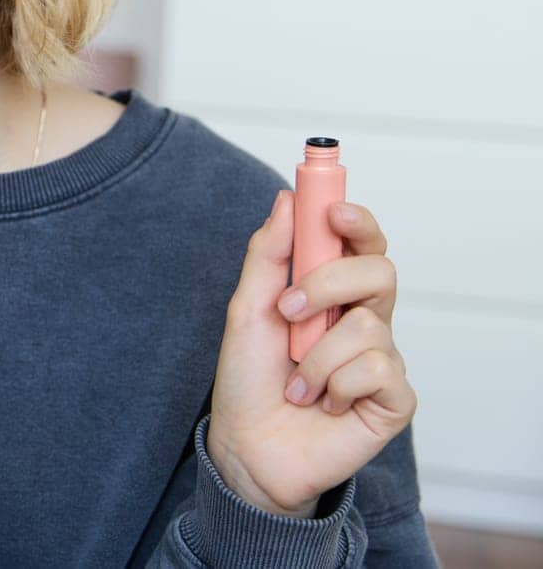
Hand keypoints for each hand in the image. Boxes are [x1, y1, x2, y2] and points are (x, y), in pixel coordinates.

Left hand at [205, 191, 417, 517]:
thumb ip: (270, 254)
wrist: (249, 445)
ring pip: (368, 327)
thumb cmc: (249, 378)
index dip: (357, 222)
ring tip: (296, 383)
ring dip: (316, 356)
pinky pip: (378, 371)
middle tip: (289, 309)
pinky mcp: (395, 399)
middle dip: (331, 283)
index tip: (333, 212)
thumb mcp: (248, 309)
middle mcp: (366, 320)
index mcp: (334, 293)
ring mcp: (384, 359)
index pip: (362, 245)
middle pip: (380, 272)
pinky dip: (336, 386)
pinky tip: (323, 405)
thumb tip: (288, 198)